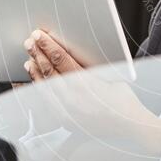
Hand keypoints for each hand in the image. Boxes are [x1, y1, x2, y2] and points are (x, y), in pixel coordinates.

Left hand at [23, 29, 160, 156]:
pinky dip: (39, 90)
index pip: (61, 60)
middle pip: (50, 72)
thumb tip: (72, 51)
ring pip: (45, 88)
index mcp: (85, 85)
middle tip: (30, 42)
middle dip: (39, 55)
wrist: (130, 124)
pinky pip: (46, 103)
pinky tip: (35, 81)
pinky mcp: (66, 121)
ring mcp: (67, 113)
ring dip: (36, 72)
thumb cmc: (124, 99)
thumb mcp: (110, 75)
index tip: (40, 36)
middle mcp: (73, 100)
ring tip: (29, 59)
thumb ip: (89, 65)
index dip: (48, 46)